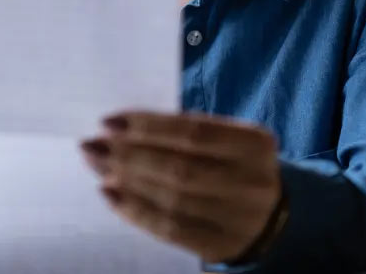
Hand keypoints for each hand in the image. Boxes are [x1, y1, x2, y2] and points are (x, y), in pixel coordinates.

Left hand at [80, 111, 282, 262]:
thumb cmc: (235, 165)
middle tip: (93, 144)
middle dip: (128, 154)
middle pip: (179, 167)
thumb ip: (188, 132)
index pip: (193, 131)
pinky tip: (111, 195)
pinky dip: (136, 211)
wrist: (273, 219)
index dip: (148, 126)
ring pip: (171, 199)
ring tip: (97, 166)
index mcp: (254, 144)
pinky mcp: (220, 245)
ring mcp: (237, 218)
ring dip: (126, 181)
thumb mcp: (229, 141)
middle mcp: (250, 182)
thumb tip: (123, 128)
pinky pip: (170, 229)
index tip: (109, 121)